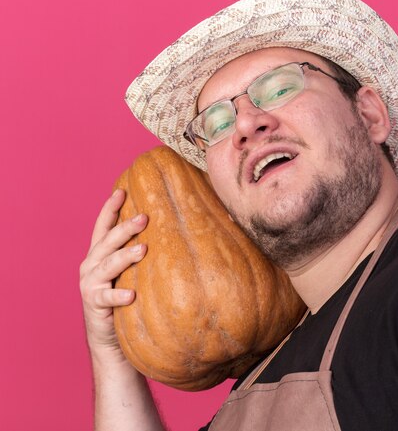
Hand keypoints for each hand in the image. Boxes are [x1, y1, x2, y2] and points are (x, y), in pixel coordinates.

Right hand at [80, 189, 146, 354]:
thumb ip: (142, 251)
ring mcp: (90, 284)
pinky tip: (132, 294)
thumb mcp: (133, 272)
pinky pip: (107, 298)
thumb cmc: (129, 299)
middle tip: (145, 217)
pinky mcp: (94, 305)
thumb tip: (175, 229)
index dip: (110, 208)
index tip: (122, 190)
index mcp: (99, 254)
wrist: (111, 339)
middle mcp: (91, 265)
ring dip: (125, 256)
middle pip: (108, 241)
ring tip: (143, 249)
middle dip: (125, 227)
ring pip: (108, 265)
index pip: (104, 226)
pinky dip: (118, 295)